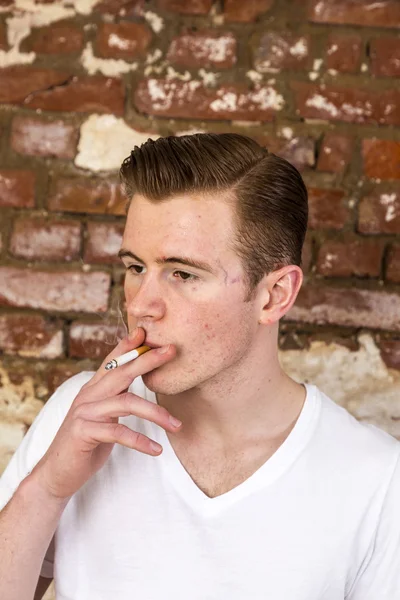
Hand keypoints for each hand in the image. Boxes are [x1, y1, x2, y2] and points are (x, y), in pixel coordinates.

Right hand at [30, 328, 179, 500]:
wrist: (56, 474)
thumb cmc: (86, 445)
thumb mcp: (102, 418)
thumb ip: (116, 401)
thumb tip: (138, 389)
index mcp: (93, 390)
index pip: (112, 362)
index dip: (128, 345)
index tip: (145, 332)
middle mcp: (88, 396)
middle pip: (121, 372)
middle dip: (148, 360)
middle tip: (171, 351)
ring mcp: (84, 412)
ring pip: (126, 402)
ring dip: (156, 413)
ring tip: (177, 425)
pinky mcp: (84, 432)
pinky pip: (119, 432)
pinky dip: (140, 441)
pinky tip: (156, 450)